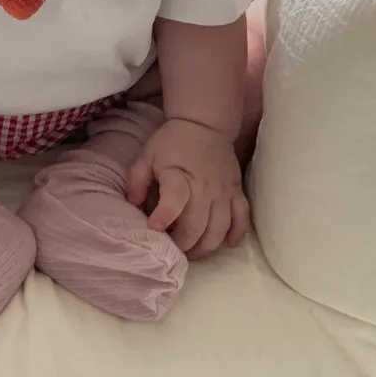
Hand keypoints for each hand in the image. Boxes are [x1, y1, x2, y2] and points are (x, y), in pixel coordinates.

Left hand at [126, 119, 249, 259]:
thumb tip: (133, 204)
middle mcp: (205, 188)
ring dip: (206, 247)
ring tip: (193, 252)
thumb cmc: (172, 142)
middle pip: (197, 227)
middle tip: (172, 249)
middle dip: (183, 244)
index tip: (153, 228)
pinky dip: (236, 234)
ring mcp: (224, 192)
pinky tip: (226, 244)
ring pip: (220, 230)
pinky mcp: (237, 191)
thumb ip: (136, 179)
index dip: (163, 218)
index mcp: (179, 176)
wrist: (204, 124)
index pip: (173, 202)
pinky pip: (242, 218)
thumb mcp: (147, 155)